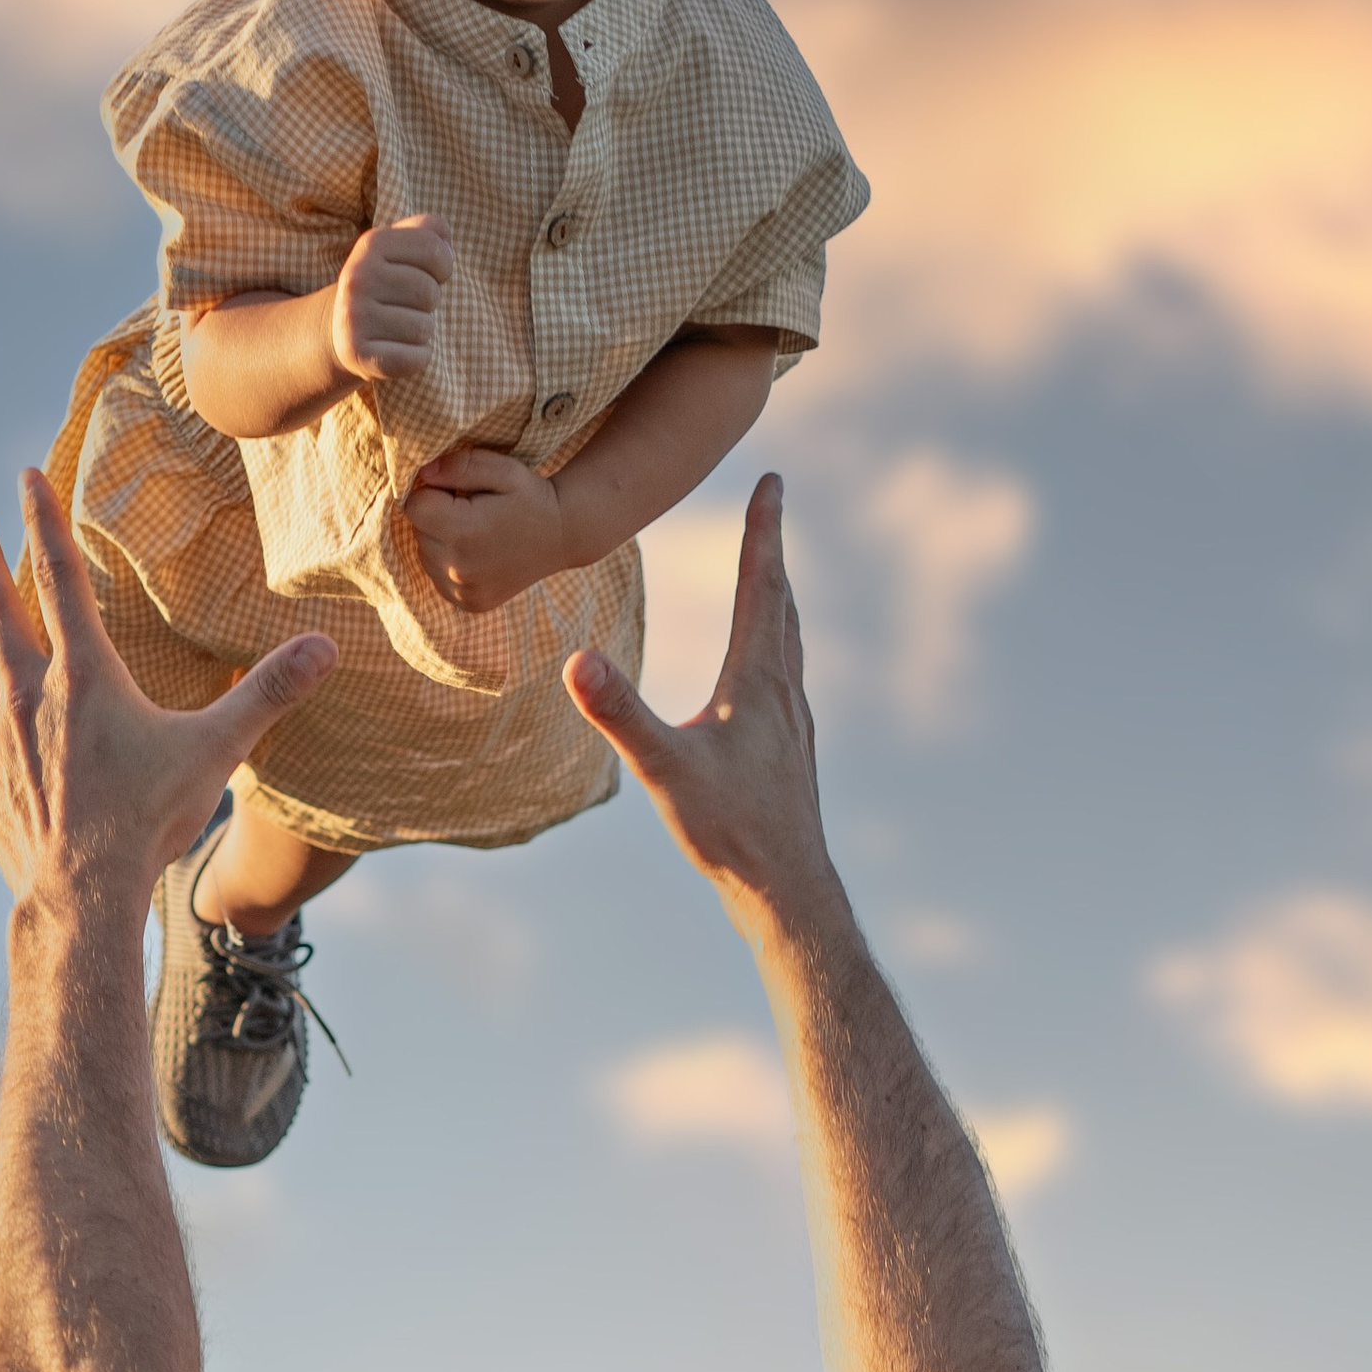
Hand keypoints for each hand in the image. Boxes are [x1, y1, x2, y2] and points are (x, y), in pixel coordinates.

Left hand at [0, 468, 337, 913]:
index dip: (45, 524)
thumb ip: (268, 693)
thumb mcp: (217, 750)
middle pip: (3, 612)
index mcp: (86, 675)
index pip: (61, 579)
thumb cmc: (149, 820)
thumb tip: (325, 647)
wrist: (82, 893)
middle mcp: (32, 694)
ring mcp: (1, 736)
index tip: (25, 479)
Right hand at [331, 214, 453, 385]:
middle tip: (405, 305)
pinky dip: (417, 357)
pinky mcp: (357, 354)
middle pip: (429, 292)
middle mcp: (357, 278)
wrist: (340, 329)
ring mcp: (353, 317)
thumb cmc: (386, 284)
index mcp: (371, 244)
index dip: (442, 266)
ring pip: (423, 327)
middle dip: (428, 302)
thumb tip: (446, 247)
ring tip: (399, 326)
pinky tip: (398, 349)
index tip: (426, 273)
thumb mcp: (401, 248)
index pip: (434, 250)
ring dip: (421, 331)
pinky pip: (417, 358)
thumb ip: (429, 231)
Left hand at [404, 446, 569, 612]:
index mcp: (463, 532)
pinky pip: (439, 577)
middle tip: (473, 512)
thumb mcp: (502, 469)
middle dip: (437, 517)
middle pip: (418, 532)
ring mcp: (463, 591)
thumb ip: (460, 466)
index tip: (459, 493)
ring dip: (442, 541)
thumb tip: (423, 475)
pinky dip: (450, 563)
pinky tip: (478, 553)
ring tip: (477, 533)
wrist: (565, 535)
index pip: (414, 507)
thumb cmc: (531, 497)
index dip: (433, 493)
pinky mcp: (468, 603)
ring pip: (426, 555)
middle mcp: (459, 568)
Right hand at [563, 475, 837, 928]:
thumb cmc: (730, 831)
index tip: (773, 481)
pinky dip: (778, 641)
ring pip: (790, 638)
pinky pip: (787, 673)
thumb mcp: (665, 770)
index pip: (762, 586)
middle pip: (781, 601)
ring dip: (777, 594)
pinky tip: (768, 666)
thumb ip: (621, 713)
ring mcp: (794, 719)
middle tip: (772, 502)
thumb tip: (576, 660)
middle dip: (771, 548)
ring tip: (771, 570)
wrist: (788, 890)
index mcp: (758, 681)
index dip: (764, 530)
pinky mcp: (793, 747)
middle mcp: (784, 690)